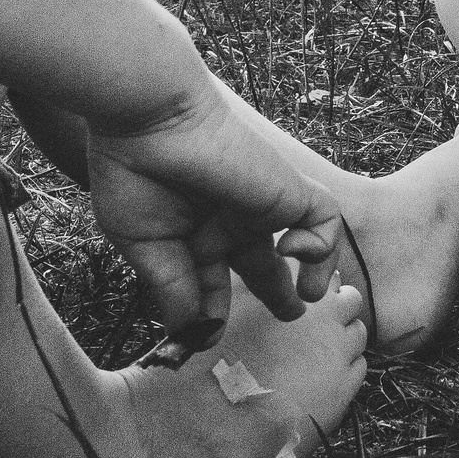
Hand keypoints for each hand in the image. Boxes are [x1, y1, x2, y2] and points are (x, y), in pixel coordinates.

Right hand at [84, 80, 346, 336]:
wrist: (149, 118)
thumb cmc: (134, 174)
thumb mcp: (147, 246)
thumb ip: (174, 290)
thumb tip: (193, 333)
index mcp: (193, 227)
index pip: (214, 277)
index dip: (210, 310)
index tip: (203, 338)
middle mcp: (230, 216)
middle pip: (261, 262)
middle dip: (275, 291)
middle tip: (289, 316)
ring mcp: (260, 204)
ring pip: (299, 241)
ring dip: (308, 272)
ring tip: (305, 299)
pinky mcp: (286, 191)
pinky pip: (324, 221)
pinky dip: (320, 247)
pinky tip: (288, 254)